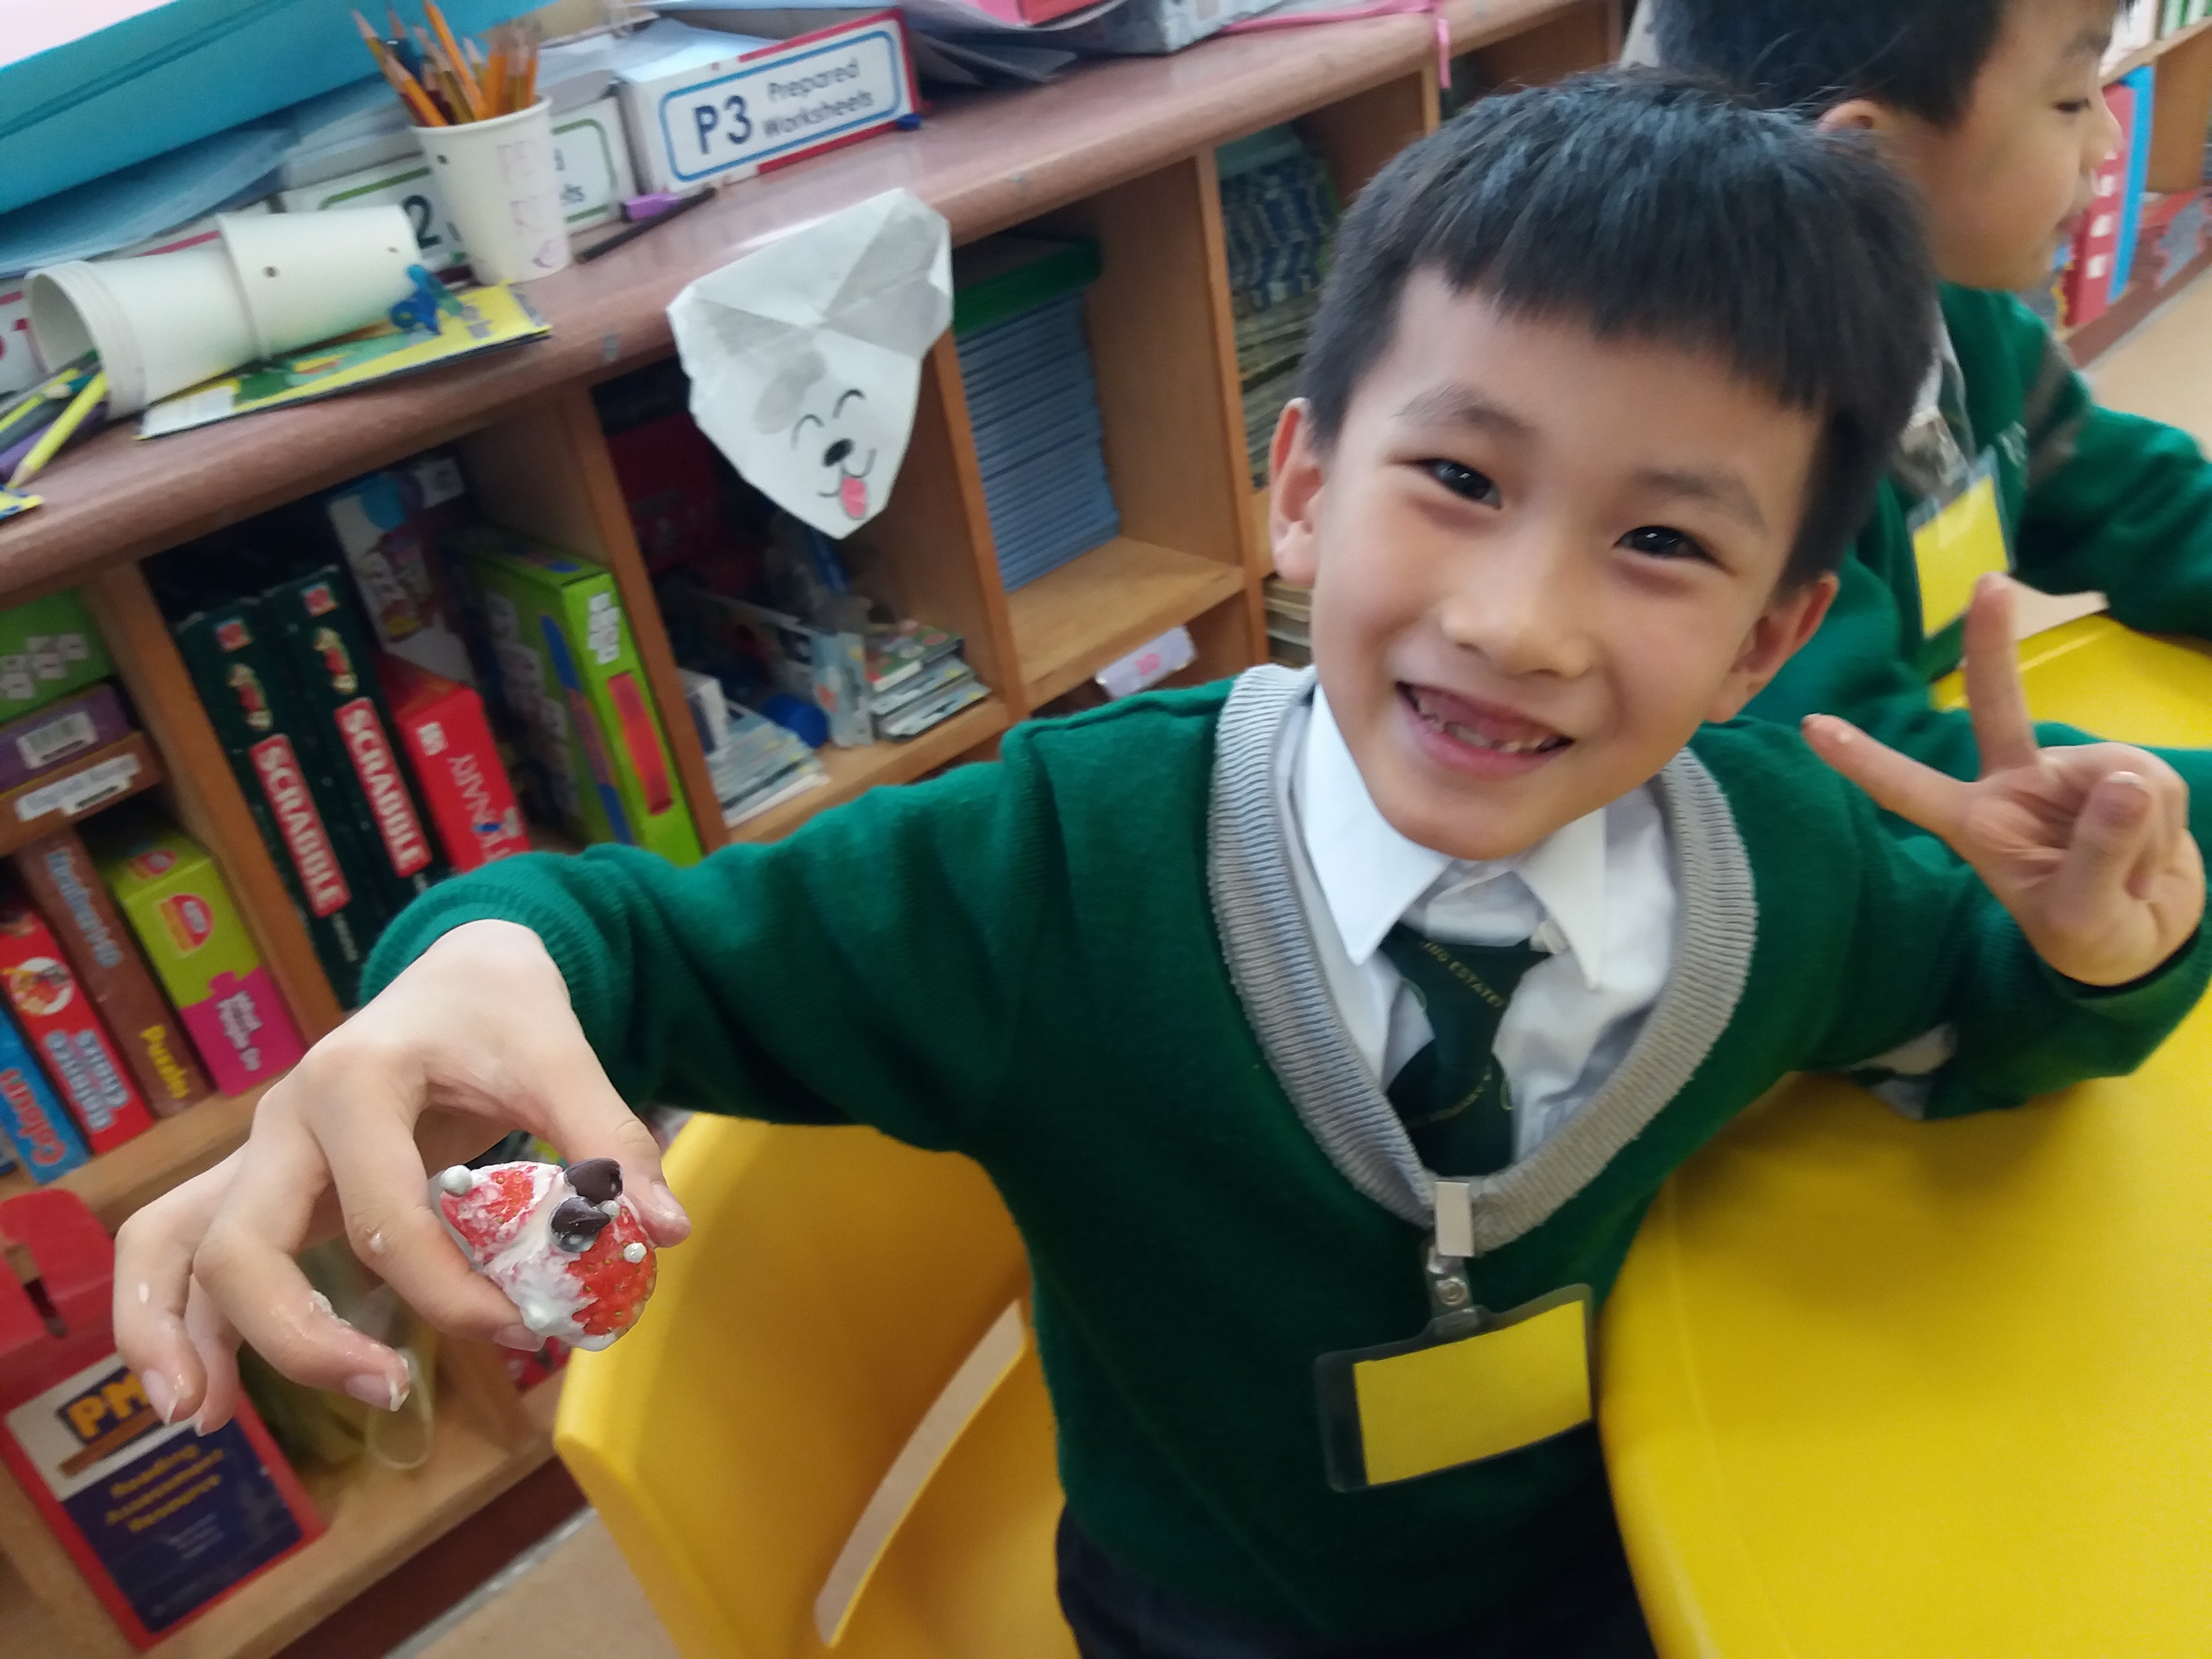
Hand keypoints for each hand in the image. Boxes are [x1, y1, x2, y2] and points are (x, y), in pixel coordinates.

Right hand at [112, 919, 690, 1432]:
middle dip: (297, 1333)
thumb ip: (609, 1142)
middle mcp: (286, 1118)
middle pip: (242, 1242)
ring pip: (173, 1243)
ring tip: (205, 1422)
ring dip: (175, 1334)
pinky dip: (173, 1320)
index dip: (447, 1291)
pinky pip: (181, 1248)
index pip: (383, 1218)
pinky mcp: (259, 1180)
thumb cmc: (504, 1012)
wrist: (461, 969)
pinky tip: (205, 1403)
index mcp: (357, 1080)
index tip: (518, 1327)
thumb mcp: (562, 1056)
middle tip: (384, 1390)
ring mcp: (260, 1151)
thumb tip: (664, 1233)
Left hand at [1803, 574, 2203, 986]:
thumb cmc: (2094, 935)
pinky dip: (2163, 827)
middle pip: (1998, 708)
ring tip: (2131, 874)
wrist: (2151, 935)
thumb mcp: (2086, 916)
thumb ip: (2100, 854)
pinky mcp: (2124, 771)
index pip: (1910, 790)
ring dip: (2138, 830)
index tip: (1810, 726)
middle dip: (1992, 644)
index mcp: (1977, 825)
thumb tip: (2122, 782)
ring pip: (2114, 771)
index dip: (1863, 761)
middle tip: (1989, 584)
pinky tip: (2154, 853)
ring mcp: (2070, 773)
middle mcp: (2016, 784)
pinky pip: (2153, 784)